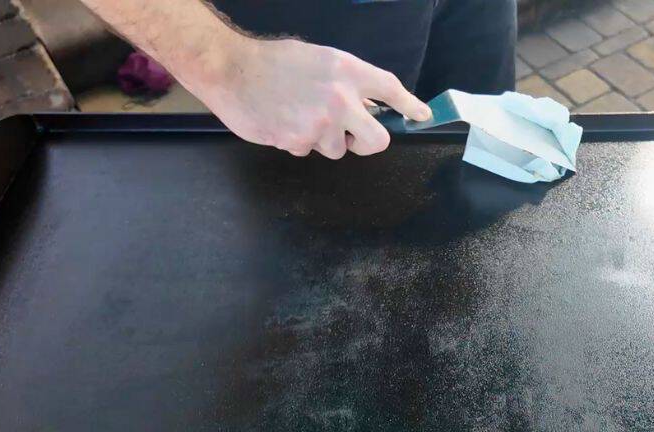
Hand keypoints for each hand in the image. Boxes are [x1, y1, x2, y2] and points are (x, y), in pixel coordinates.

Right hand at [196, 36, 432, 157]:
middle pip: (377, 140)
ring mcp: (320, 124)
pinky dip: (297, 140)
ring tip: (299, 114)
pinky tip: (282, 120)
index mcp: (347, 71)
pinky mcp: (298, 141)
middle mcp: (340, 98)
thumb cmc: (272, 61)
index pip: (389, 89)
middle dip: (368, 143)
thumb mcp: (319, 59)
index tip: (422, 115)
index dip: (409, 105)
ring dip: (323, 139)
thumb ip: (346, 81)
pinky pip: (307, 150)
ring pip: (337, 149)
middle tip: (354, 136)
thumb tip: (366, 105)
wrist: (231, 69)